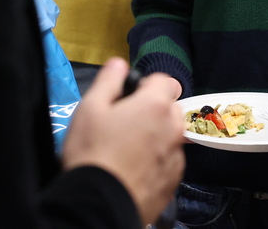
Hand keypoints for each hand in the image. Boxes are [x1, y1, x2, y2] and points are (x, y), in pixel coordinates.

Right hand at [62, 58, 184, 224]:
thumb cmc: (92, 151)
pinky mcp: (174, 179)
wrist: (100, 203)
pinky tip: (134, 168)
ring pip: (171, 134)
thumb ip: (109, 80)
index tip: (128, 98)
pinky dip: (157, 159)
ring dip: (156, 135)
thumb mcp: (90, 108)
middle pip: (170, 107)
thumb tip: (120, 64)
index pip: (165, 80)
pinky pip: (169, 159)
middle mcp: (174, 127)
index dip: (146, 85)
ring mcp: (177, 155)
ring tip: (127, 149)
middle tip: (124, 124)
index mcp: (156, 104)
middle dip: (152, 110)